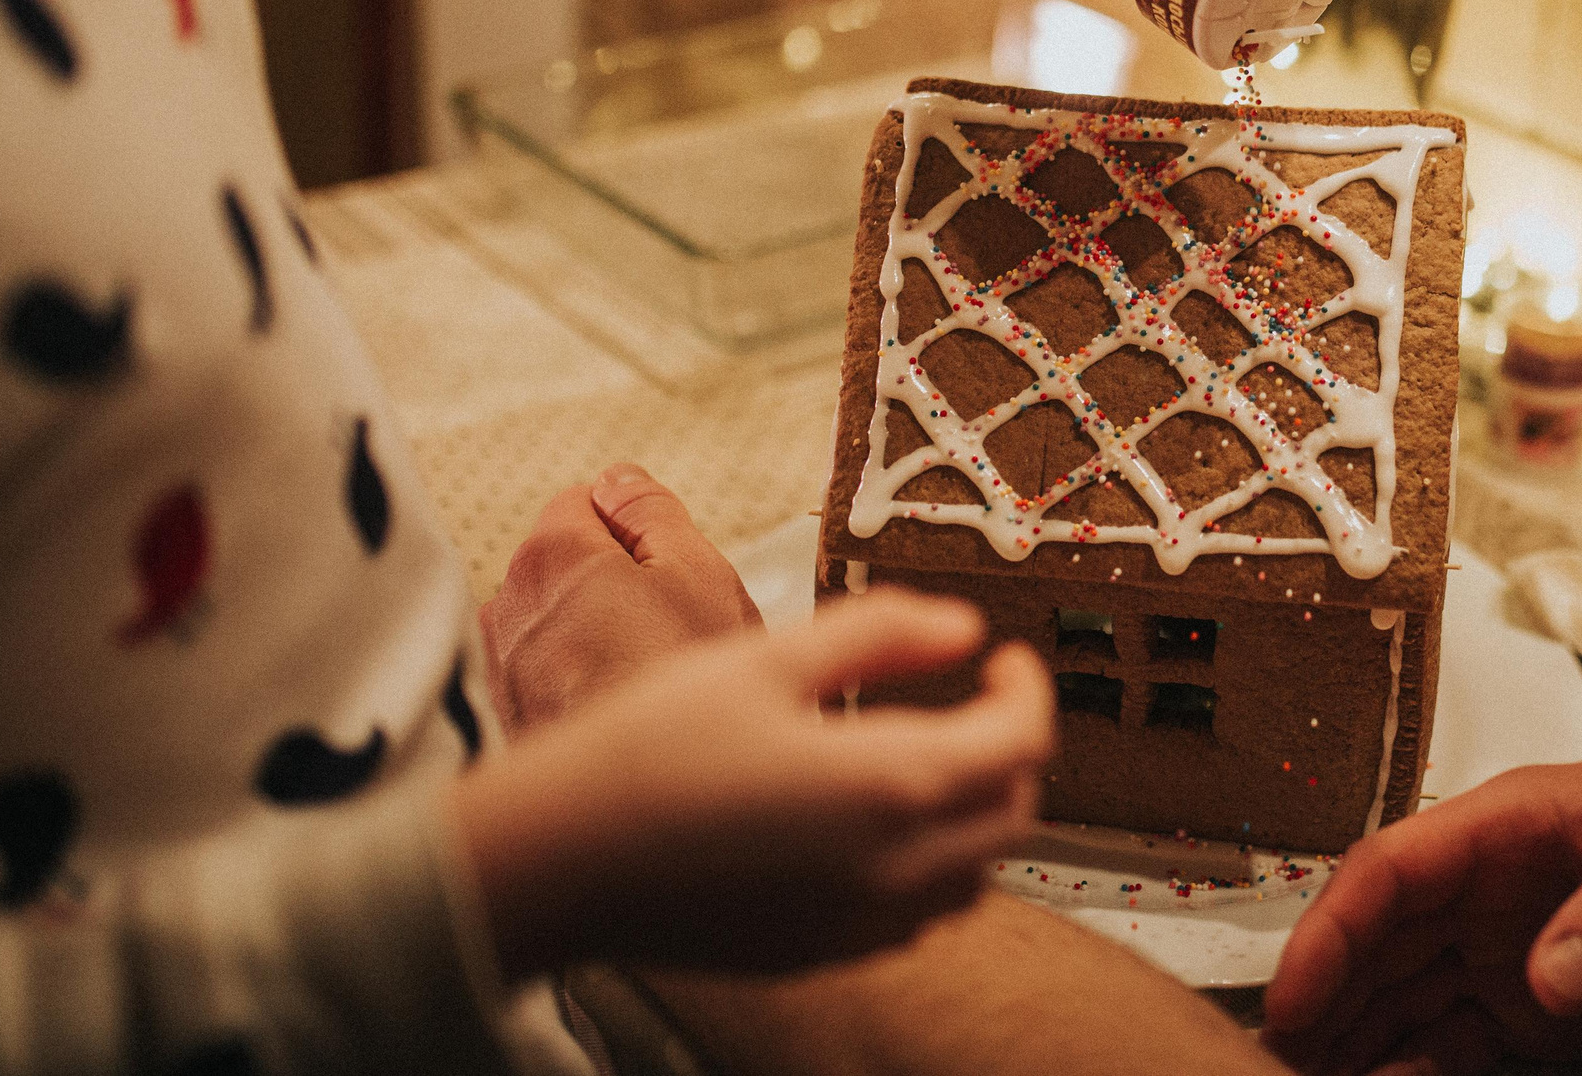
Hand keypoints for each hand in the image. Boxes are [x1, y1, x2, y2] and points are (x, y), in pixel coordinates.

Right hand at [453, 588, 1055, 981]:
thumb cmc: (646, 750)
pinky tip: (874, 826)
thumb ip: (881, 633)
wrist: (553, 861)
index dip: (1028, 689)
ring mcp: (857, 924)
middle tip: (974, 700)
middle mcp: (892, 869)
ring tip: (930, 758)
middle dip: (1011, 748)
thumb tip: (962, 627)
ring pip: (972, 875)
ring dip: (976, 814)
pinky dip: (928, 867)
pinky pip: (915, 917)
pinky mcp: (818, 954)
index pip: (1020, 742)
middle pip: (1011, 813)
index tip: (1003, 656)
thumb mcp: (767, 659)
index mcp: (890, 785)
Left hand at [480, 463, 762, 733]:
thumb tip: (620, 480)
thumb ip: (655, 510)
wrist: (648, 819)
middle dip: (611, 583)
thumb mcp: (702, 575)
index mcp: (553, 554)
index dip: (638, 529)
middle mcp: (506, 604)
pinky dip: (573, 688)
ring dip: (589, 638)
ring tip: (644, 681)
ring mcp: (497, 669)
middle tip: (670, 628)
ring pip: (553, 625)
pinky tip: (618, 717)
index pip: (586, 500)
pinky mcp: (501, 723)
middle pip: (564, 564)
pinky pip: (542, 680)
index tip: (671, 569)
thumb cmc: (682, 694)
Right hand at [1261, 761, 1581, 1074]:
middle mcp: (1484, 887)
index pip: (1391, 872)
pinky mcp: (1526, 1007)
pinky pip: (1444, 1042)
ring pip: (1395, 998)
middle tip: (1274, 1073)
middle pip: (1373, 944)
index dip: (1330, 933)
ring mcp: (1499, 948)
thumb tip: (1548, 979)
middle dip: (1320, 1005)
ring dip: (1350, 1046)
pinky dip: (1405, 1073)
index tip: (1293, 1002)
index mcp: (1507, 826)